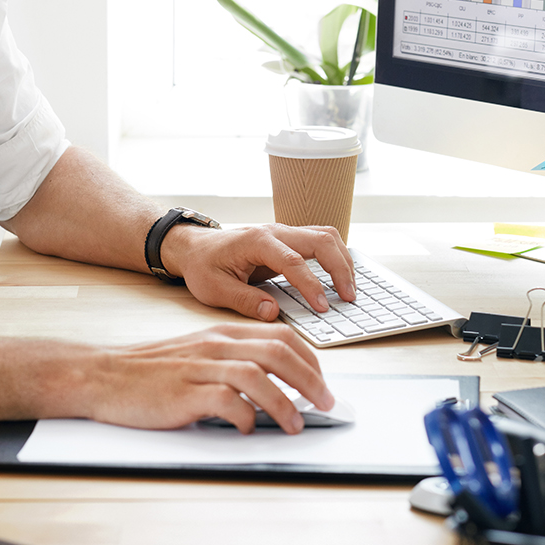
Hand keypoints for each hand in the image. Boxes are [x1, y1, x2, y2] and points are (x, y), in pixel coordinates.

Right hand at [85, 323, 331, 433]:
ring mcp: (200, 367)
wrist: (104, 375)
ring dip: (285, 403)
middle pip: (278, 352)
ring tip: (296, 424)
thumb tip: (275, 381)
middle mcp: (215, 345)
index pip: (281, 335)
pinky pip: (226, 401)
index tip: (321, 381)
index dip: (309, 359)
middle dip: (311, 380)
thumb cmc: (151, 370)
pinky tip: (248, 429)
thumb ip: (232, 359)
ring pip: (257, 376)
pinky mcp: (184, 392)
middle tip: (326, 403)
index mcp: (222, 333)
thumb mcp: (198, 352)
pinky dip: (245, 417)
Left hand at [162, 223, 355, 321]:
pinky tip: (340, 277)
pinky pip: (320, 241)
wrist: (194, 247)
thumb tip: (273, 313)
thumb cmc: (203, 266)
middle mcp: (275, 231)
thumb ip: (244, 301)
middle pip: (320, 240)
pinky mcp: (289, 240)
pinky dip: (336, 257)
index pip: (293, 261)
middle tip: (349, 297)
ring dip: (343, 260)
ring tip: (350, 289)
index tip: (322, 307)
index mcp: (256, 241)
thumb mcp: (214, 289)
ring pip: (326, 236)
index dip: (311, 285)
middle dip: (340, 268)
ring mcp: (284, 233)